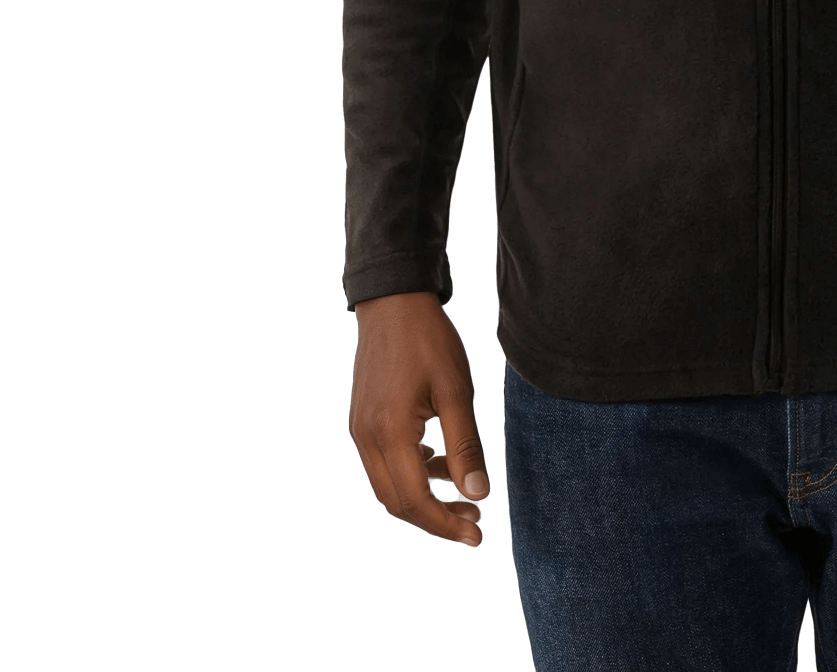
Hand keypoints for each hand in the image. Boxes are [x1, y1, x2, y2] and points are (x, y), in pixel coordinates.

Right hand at [350, 291, 488, 544]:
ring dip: (424, 497)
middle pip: (397, 502)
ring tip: (464, 494)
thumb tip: (478, 494)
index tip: (477, 535)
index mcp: (388, 433)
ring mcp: (359, 430)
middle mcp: (366, 438)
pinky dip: (411, 473)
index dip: (445, 525)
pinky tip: (439, 461)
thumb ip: (465, 446)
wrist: (393, 301)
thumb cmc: (428, 340)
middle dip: (436, 518)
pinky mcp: (361, 421)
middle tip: (475, 518)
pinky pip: (383, 463)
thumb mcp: (456, 391)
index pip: (414, 501)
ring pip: (388, 486)